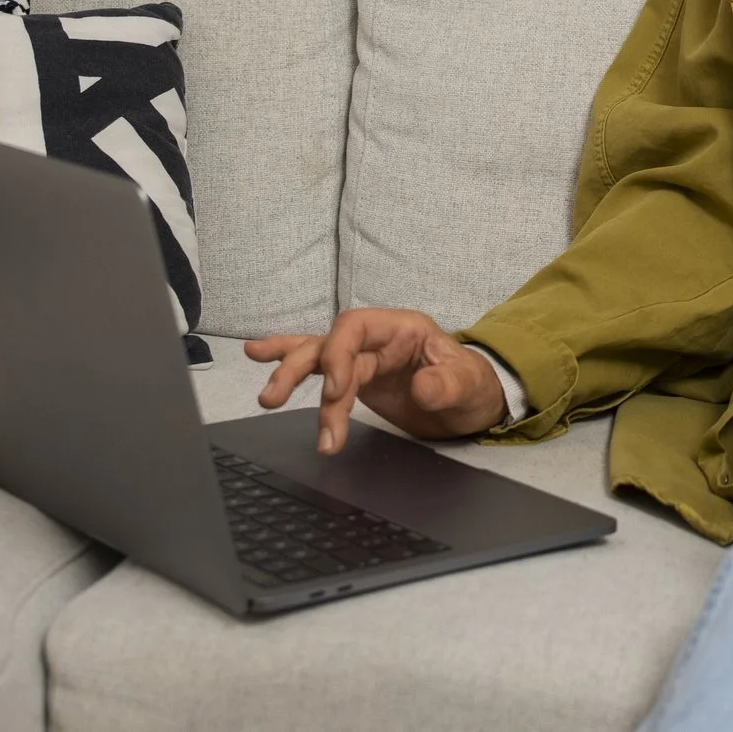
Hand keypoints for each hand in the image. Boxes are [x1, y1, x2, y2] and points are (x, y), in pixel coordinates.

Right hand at [244, 308, 506, 454]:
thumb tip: (422, 388)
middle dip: (301, 369)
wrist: (474, 405)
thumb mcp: (469, 388)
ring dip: (289, 374)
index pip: (356, 327)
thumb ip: (447, 385)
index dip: (338, 355)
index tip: (337, 392)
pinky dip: (291, 364)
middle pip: (329, 343)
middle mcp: (379, 338)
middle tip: (276, 398)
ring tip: (266, 397)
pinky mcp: (356, 378)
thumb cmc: (473, 387)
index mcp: (404, 328)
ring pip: (317, 357)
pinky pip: (319, 369)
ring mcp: (365, 357)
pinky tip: (259, 357)